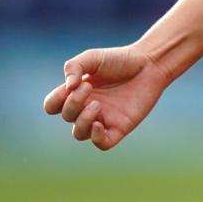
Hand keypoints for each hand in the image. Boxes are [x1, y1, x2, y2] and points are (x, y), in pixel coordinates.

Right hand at [42, 45, 171, 150]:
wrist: (150, 64)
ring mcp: (103, 119)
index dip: (55, 101)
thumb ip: (74, 67)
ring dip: (83, 121)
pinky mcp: (120, 127)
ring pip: (80, 133)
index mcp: (77, 93)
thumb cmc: (120, 60)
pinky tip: (100, 124)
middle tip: (89, 87)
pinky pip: (102, 143)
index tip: (72, 85)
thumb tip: (68, 87)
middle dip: (73, 104)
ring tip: (96, 105)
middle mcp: (87, 108)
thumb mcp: (93, 57)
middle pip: (67, 117)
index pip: (52, 106)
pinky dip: (96, 138)